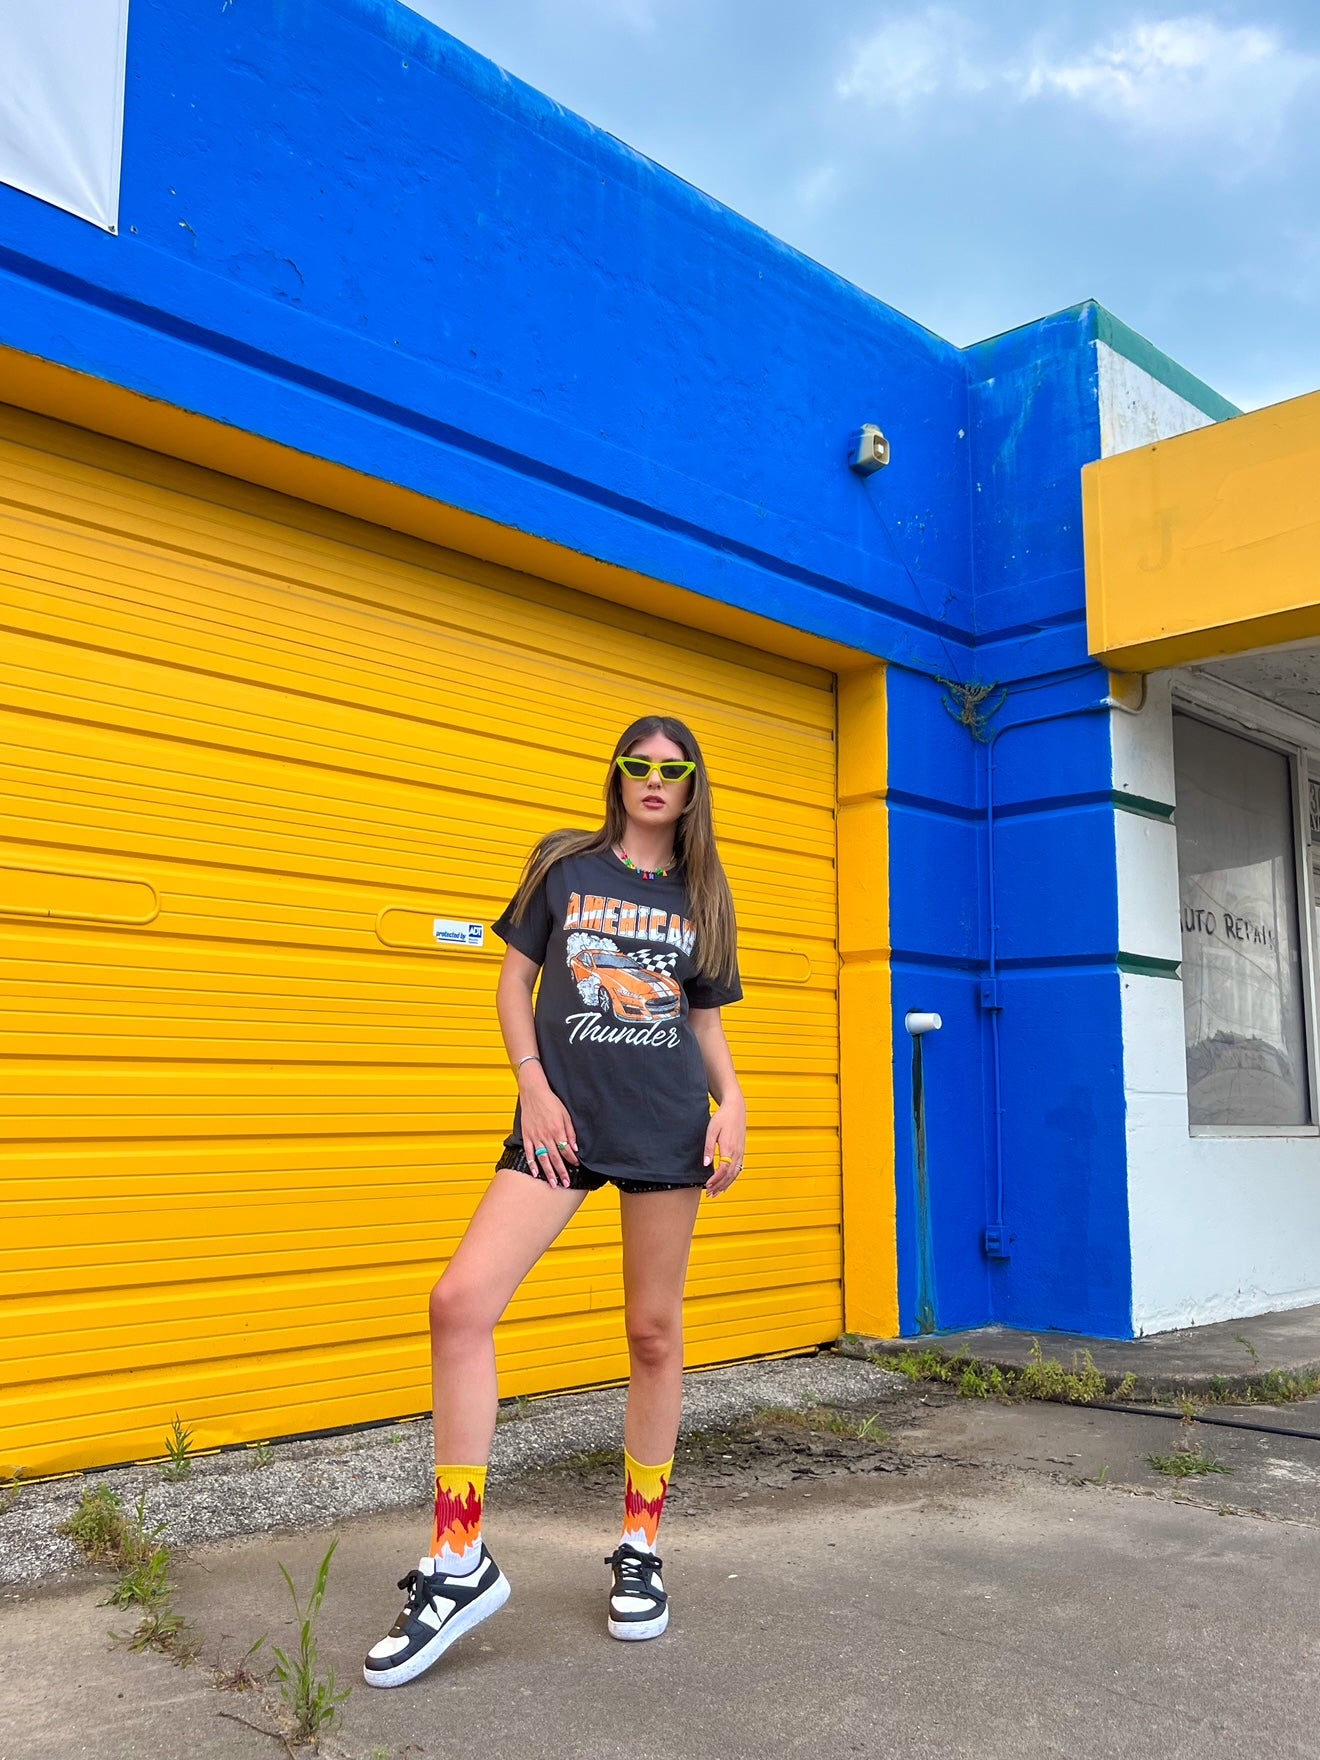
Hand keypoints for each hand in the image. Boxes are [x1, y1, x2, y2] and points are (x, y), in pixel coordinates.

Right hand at [519, 1065, 578, 1186]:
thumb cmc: (551, 1102)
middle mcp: (546, 1136)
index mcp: (558, 1130)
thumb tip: (574, 1147)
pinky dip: (531, 1164)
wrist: (534, 1092)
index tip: (576, 1167)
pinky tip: (535, 1173)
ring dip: (548, 1172)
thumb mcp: (566, 1115)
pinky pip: (529, 1153)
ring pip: (543, 1159)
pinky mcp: (527, 1136)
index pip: (566, 1150)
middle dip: (562, 1172)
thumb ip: (570, 1132)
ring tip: (553, 1183)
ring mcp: (536, 1137)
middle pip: (555, 1158)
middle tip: (566, 1184)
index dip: (572, 1160)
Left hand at [703, 1098, 745, 1196]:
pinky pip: (738, 1169)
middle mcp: (737, 1152)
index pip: (723, 1169)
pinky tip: (725, 1184)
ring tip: (716, 1193)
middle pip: (729, 1175)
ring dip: (725, 1185)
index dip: (716, 1180)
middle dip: (719, 1186)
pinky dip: (731, 1179)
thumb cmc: (722, 1118)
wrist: (736, 1109)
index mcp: (728, 1147)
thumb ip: (708, 1148)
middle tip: (709, 1194)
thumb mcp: (711, 1130)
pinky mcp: (741, 1152)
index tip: (707, 1186)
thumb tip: (706, 1164)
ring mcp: (740, 1152)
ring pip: (735, 1174)